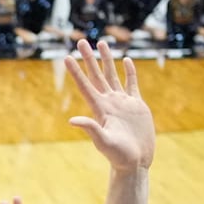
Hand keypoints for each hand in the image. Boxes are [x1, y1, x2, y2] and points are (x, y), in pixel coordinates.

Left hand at [65, 39, 154, 173]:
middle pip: (97, 75)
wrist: (136, 162)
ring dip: (107, 59)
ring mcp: (123, 103)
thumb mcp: (104, 142)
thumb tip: (73, 120)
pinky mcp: (136, 105)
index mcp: (100, 109)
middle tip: (81, 41)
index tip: (66, 57)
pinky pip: (132, 84)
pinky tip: (126, 60)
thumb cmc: (119, 156)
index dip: (76, 71)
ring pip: (112, 75)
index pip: (85, 85)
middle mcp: (109, 102)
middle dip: (89, 58)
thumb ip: (91, 129)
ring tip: (102, 43)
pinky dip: (129, 71)